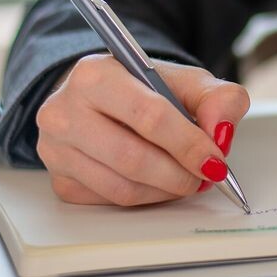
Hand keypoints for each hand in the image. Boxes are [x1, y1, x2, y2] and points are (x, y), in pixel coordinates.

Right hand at [36, 54, 249, 205]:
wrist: (103, 98)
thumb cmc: (145, 90)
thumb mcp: (187, 82)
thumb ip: (218, 99)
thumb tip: (221, 133)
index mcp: (96, 74)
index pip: (148, 115)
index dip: (188, 143)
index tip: (215, 159)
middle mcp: (65, 110)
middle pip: (132, 158)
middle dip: (179, 174)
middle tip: (205, 176)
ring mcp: (56, 148)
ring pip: (122, 187)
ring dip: (165, 191)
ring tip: (186, 179)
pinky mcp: (59, 180)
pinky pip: (110, 202)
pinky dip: (144, 198)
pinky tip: (158, 182)